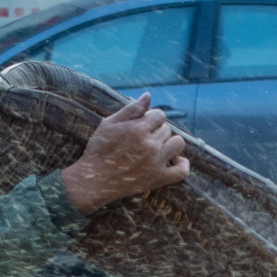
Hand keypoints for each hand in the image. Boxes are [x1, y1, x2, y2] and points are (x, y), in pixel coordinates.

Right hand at [61, 92, 190, 213]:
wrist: (94, 180)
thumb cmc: (99, 150)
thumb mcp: (109, 124)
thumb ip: (131, 109)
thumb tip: (149, 95)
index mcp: (138, 129)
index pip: (159, 114)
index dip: (152, 118)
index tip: (143, 125)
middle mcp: (149, 145)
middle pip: (167, 129)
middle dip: (157, 131)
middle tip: (143, 139)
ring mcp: (156, 162)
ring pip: (177, 144)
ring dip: (170, 143)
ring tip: (157, 147)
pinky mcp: (158, 179)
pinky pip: (182, 171)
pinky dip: (182, 164)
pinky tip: (174, 160)